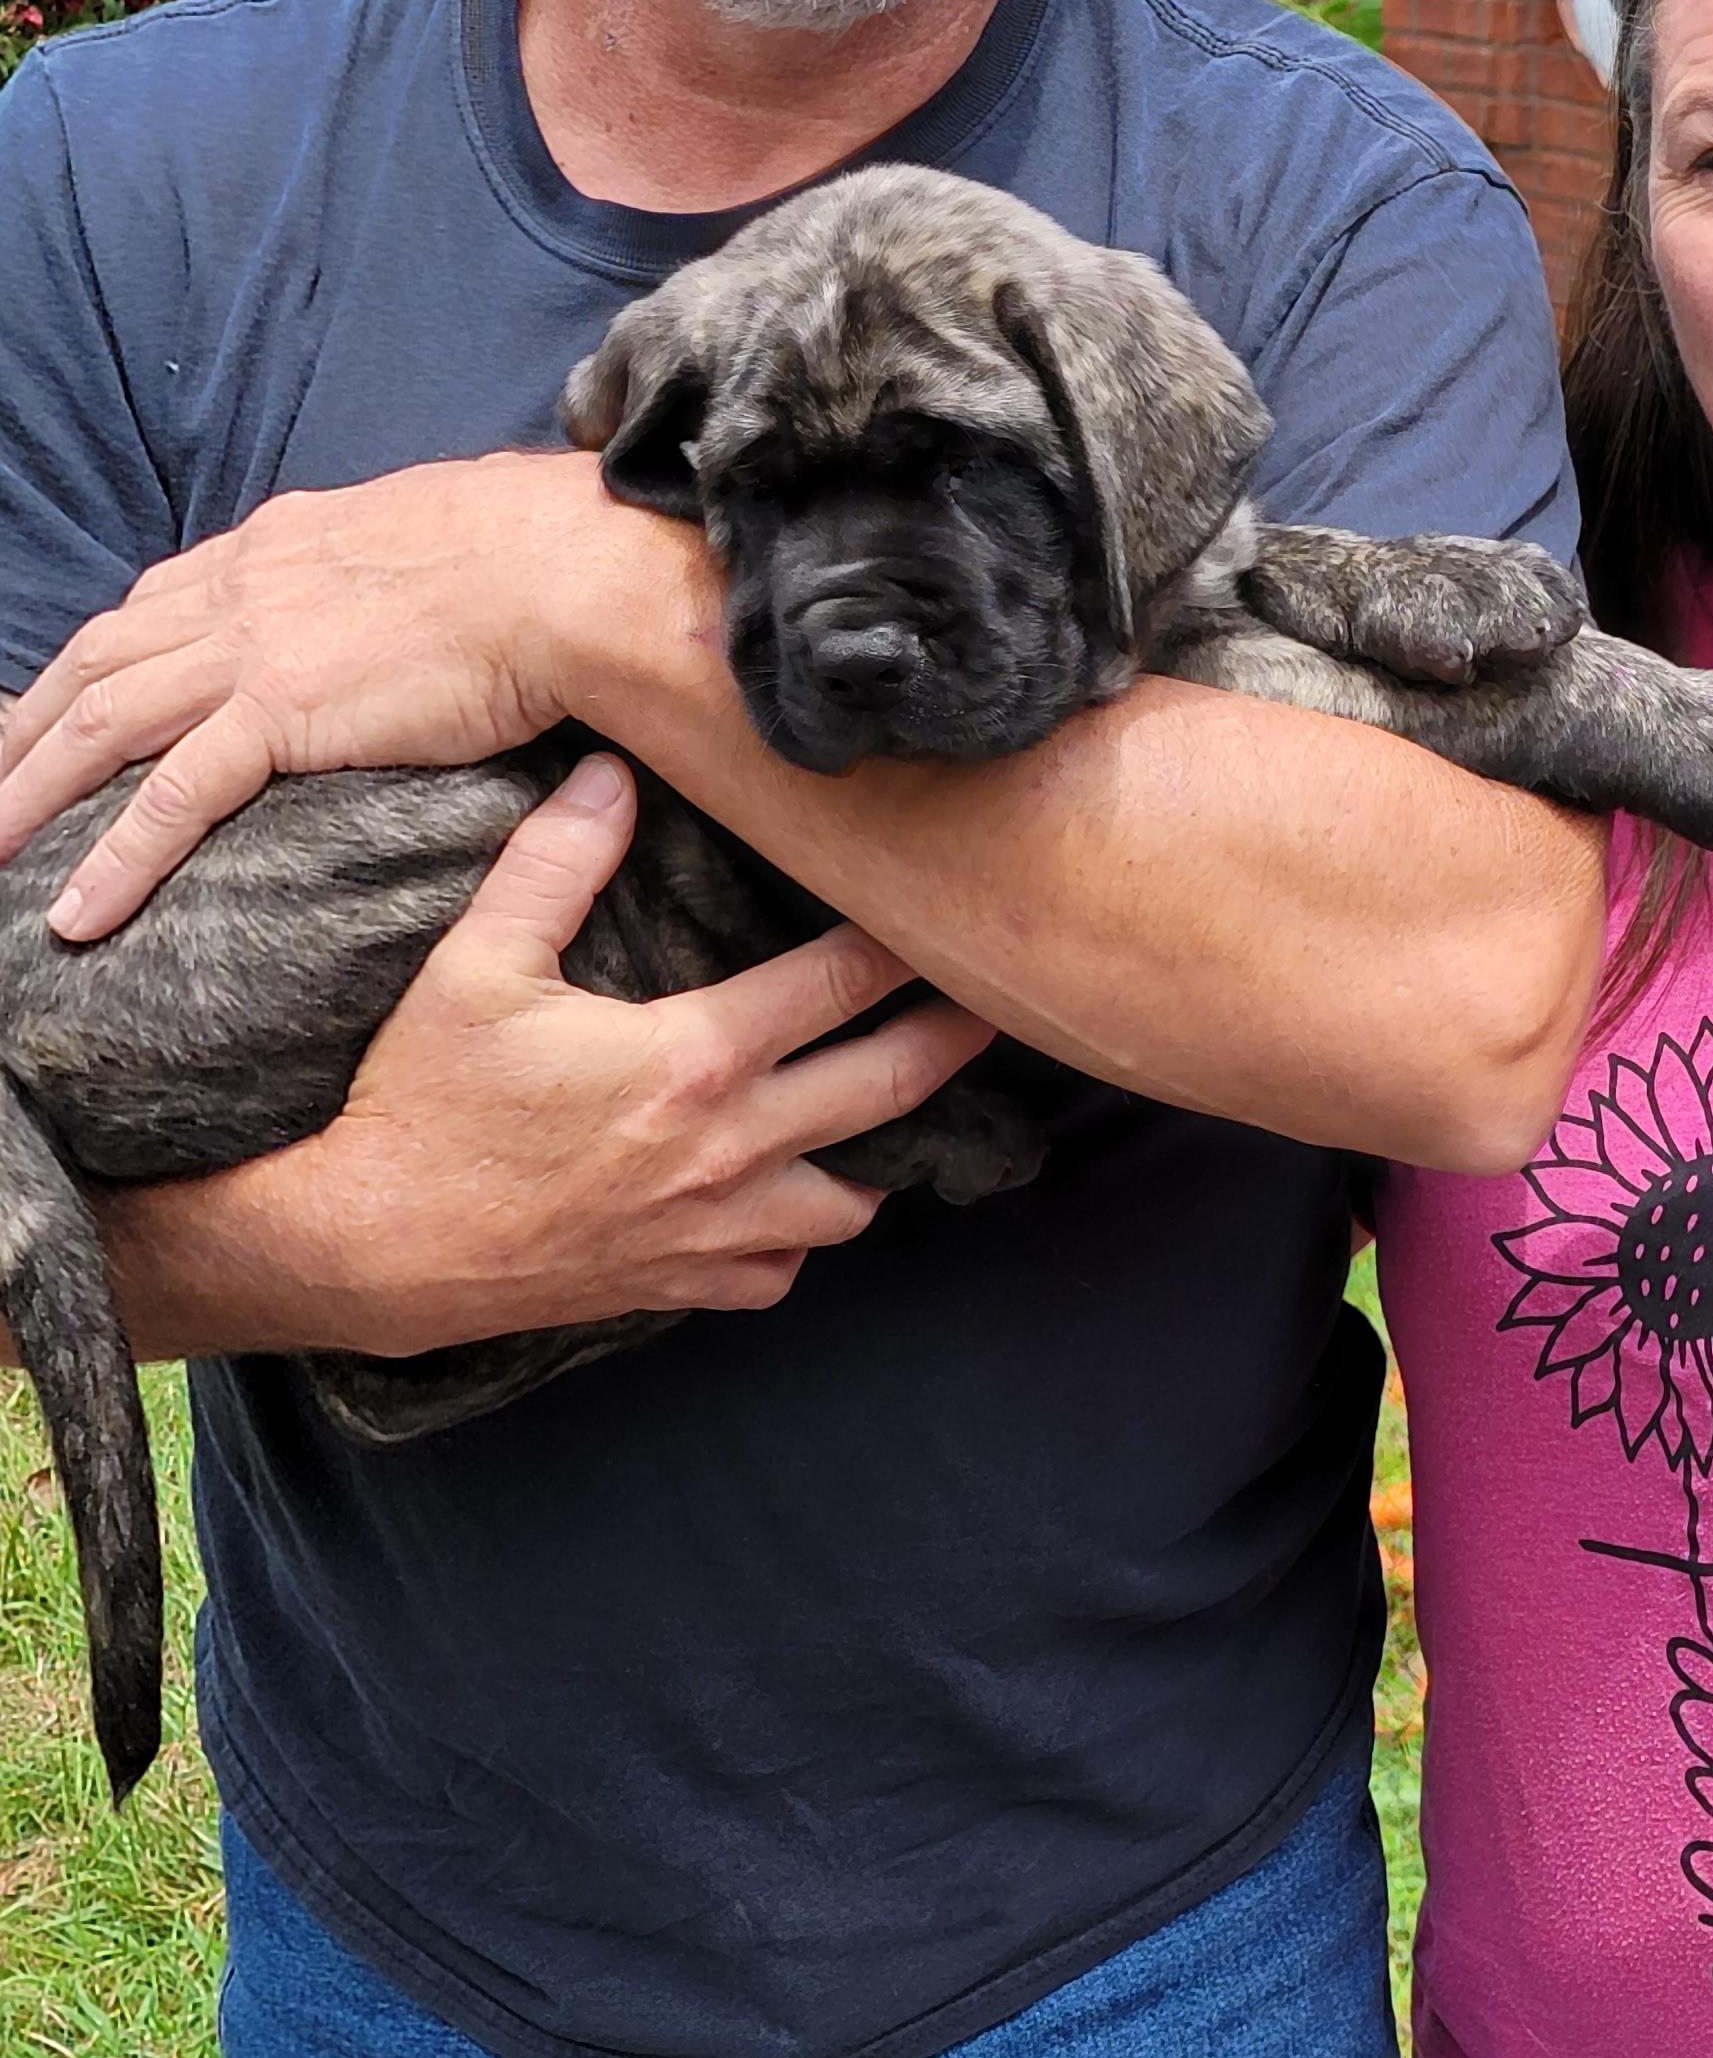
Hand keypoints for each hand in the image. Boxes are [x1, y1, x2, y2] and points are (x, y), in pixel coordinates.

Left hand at [0, 452, 686, 938]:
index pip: (151, 606)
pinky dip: (112, 857)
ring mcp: (250, 649)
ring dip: (31, 795)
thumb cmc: (530, 557)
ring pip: (100, 726)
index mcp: (274, 546)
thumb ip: (386, 577)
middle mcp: (240, 587)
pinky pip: (170, 797)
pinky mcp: (280, 711)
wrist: (557, 570)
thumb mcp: (432, 541)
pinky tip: (74, 912)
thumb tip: (408, 602)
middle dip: (24, 731)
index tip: (58, 708)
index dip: (92, 662)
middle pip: (95, 662)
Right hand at [117, 754, 993, 1355]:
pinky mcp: (678, 1287)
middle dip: (953, 1039)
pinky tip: (789, 1201)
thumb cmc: (419, 1102)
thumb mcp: (474, 965)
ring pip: (851, 1202)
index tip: (946, 908)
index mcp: (694, 1060)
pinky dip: (796, 1240)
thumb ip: (553, 864)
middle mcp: (728, 1151)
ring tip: (893, 1110)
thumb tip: (610, 771)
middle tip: (1001, 1001)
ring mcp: (711, 1230)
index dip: (903, 942)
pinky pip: (778, 1274)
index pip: (839, 985)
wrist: (366, 1246)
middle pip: (889, 1088)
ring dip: (880, 1155)